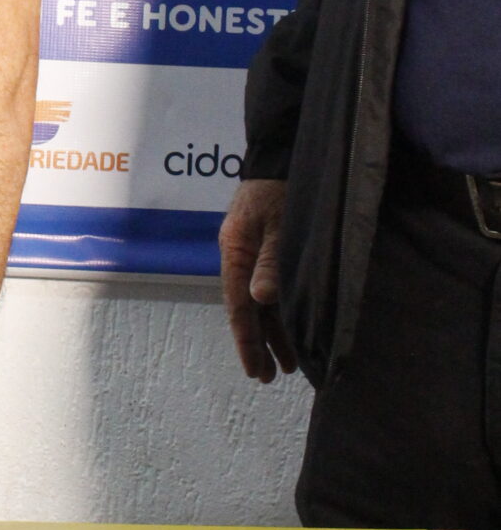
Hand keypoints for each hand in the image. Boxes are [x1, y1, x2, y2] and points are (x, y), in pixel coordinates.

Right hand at [219, 178, 298, 382]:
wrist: (285, 152)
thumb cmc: (281, 186)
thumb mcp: (279, 223)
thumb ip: (271, 260)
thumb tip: (261, 299)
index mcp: (236, 251)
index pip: (239, 306)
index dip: (248, 341)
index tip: (256, 371)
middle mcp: (242, 256)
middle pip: (249, 309)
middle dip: (261, 343)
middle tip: (271, 377)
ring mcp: (255, 252)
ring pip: (263, 301)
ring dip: (275, 331)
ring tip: (290, 362)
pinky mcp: (270, 246)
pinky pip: (273, 287)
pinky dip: (282, 310)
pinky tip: (294, 326)